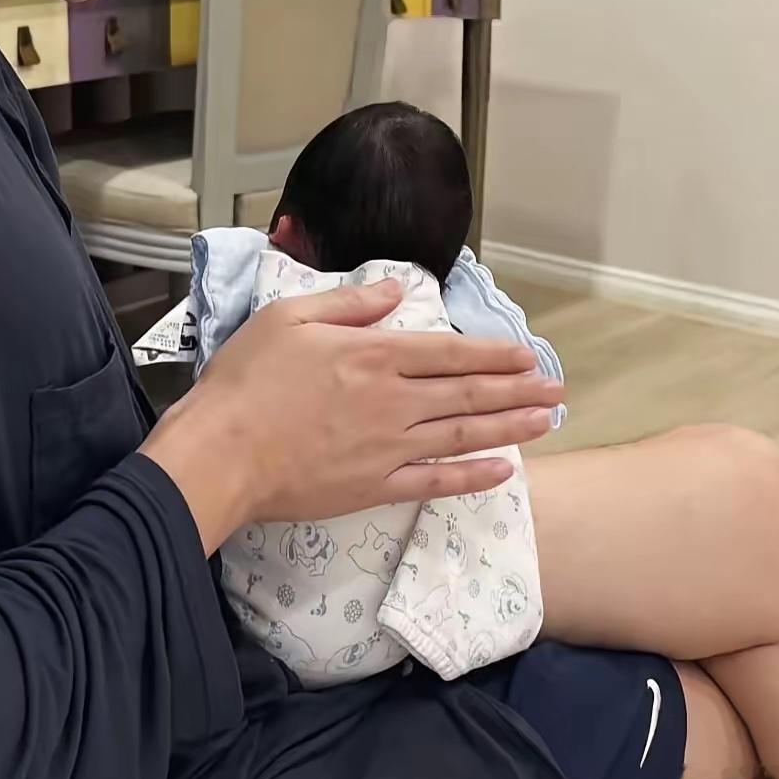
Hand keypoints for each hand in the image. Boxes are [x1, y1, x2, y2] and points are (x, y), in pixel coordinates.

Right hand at [140, 280, 562, 554]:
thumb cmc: (248, 381)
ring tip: (548, 421)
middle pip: (468, 394)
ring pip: (464, 436)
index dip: (493, 354)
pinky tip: (504, 470)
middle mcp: (392, 401)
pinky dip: (474, 477)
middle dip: (518, 390)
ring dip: (511, 427)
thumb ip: (349, 304)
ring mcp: (388, 448)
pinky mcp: (375, 487)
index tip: (527, 354)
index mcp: (373, 355)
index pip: (449, 352)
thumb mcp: (290, 317)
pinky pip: (437, 482)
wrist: (221, 453)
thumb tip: (394, 291)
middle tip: (557, 389)